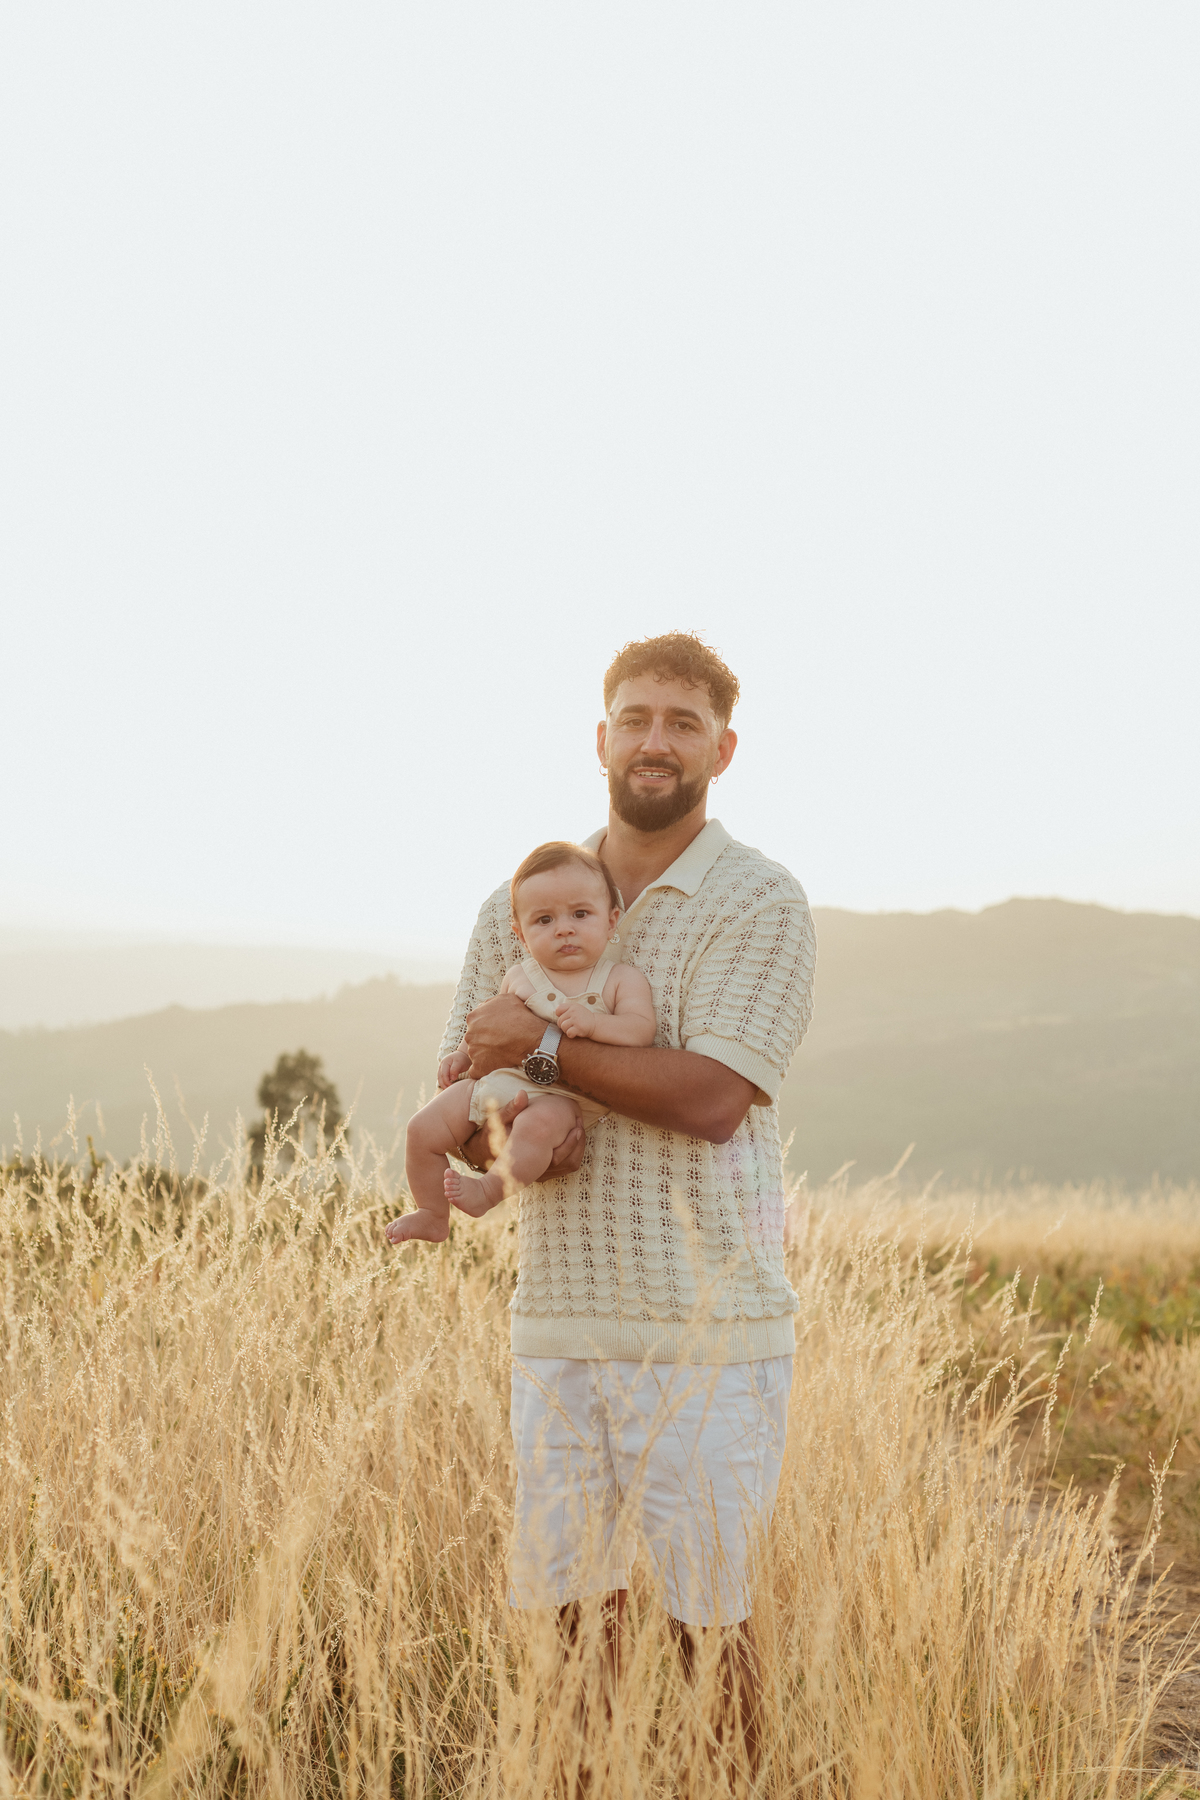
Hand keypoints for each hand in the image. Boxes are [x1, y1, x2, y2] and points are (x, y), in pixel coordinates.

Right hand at [437, 1047, 471, 1089]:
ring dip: (443, 1085)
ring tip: (448, 1091)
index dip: (447, 1082)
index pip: (443, 1074)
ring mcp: (441, 1068)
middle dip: (444, 1085)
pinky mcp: (443, 1071)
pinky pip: (442, 1078)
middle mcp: (441, 1065)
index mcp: (445, 1062)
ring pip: (440, 1078)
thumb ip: (455, 1069)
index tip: (451, 1087)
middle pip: (440, 1077)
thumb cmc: (462, 1059)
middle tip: (449, 1091)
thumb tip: (452, 1078)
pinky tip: (448, 1087)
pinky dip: (444, 1083)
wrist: (463, 1055)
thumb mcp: (460, 1063)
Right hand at [449, 1091, 586, 1190]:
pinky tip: (573, 1136)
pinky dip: (572, 1152)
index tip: (577, 1123)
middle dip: (578, 1144)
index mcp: (526, 1158)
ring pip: (568, 1166)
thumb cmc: (490, 1136)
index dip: (571, 1142)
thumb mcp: (497, 1121)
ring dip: (577, 1148)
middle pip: (567, 1162)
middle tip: (581, 1124)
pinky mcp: (541, 1172)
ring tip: (580, 1129)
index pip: (556, 1157)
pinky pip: (564, 1166)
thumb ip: (511, 1109)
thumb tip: (522, 1094)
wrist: (483, 1154)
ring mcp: (538, 1173)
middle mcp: (534, 1169)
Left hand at [462, 993, 542, 1080]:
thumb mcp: (505, 999)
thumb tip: (482, 1007)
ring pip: (475, 1053)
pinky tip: (495, 1065)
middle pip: (474, 1038)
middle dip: (484, 1040)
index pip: (475, 1023)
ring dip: (485, 1054)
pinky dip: (484, 1069)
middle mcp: (469, 1035)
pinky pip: (476, 1070)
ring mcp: (473, 1052)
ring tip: (501, 1053)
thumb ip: (489, 1003)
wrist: (531, 1039)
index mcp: (473, 1017)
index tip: (497, 1031)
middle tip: (499, 1042)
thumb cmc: (520, 1017)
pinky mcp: (478, 1067)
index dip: (487, 1027)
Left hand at [555, 1001, 595, 1039]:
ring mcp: (576, 1019)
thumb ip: (566, 1009)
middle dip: (563, 1025)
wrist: (595, 1024)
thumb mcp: (576, 1009)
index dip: (559, 1015)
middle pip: (559, 1020)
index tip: (565, 1018)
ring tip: (573, 1029)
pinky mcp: (579, 1028)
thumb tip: (555, 1013)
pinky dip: (571, 1035)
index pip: (558, 1009)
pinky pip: (568, 1033)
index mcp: (572, 1006)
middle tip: (570, 1026)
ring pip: (563, 1027)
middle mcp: (574, 1011)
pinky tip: (576, 1032)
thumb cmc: (583, 1018)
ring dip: (566, 1030)